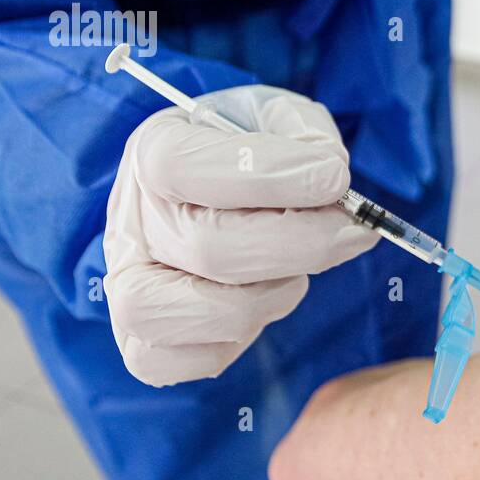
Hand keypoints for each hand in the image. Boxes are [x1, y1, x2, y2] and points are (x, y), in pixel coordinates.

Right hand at [104, 85, 377, 385]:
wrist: (214, 192)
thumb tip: (328, 176)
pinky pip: (168, 363)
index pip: (182, 167)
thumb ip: (306, 134)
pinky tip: (260, 304)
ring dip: (266, 296)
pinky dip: (228, 343)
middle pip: (209, 247)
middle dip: (302, 243)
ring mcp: (128, 282)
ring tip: (297, 273)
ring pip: (186, 311)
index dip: (268, 175)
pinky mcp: (138, 337)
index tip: (334, 177)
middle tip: (352, 231)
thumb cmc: (247, 153)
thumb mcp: (279, 117)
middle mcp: (130, 218)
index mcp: (153, 150)